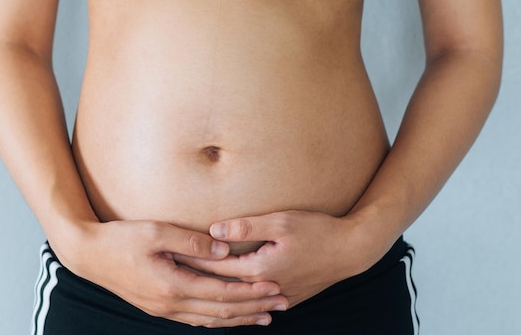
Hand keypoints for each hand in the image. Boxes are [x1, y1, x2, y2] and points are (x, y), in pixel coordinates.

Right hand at [54, 220, 288, 327]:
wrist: (89, 255)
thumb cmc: (121, 239)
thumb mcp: (156, 232)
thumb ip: (191, 240)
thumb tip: (223, 248)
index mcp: (172, 285)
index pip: (222, 293)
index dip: (251, 291)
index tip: (274, 287)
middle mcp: (170, 304)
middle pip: (221, 311)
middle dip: (253, 307)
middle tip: (281, 304)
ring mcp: (163, 309)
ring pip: (210, 320)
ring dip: (239, 318)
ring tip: (264, 316)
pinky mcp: (158, 307)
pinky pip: (195, 320)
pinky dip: (217, 320)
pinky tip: (229, 317)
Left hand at [173, 210, 375, 306]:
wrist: (352, 251)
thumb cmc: (318, 231)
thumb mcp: (281, 222)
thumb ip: (245, 227)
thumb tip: (214, 231)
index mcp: (260, 268)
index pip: (215, 266)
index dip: (192, 260)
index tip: (170, 255)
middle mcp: (265, 287)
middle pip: (222, 284)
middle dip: (196, 277)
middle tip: (171, 271)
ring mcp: (277, 296)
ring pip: (237, 297)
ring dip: (214, 290)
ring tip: (191, 284)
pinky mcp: (287, 297)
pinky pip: (254, 301)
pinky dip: (236, 298)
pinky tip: (226, 295)